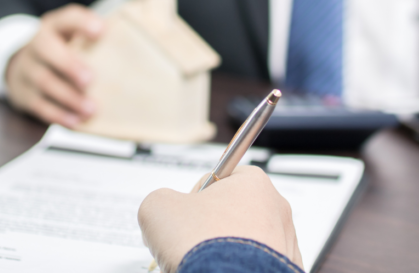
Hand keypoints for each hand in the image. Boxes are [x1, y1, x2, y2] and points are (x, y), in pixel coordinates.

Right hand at [5, 4, 103, 127]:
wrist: (20, 68)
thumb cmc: (59, 51)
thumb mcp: (70, 35)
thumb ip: (91, 35)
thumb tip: (122, 40)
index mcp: (53, 27)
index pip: (67, 18)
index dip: (82, 23)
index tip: (101, 30)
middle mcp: (36, 45)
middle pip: (47, 50)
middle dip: (69, 65)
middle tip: (90, 80)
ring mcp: (26, 70)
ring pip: (44, 82)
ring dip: (69, 97)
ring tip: (91, 109)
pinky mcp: (23, 95)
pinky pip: (39, 106)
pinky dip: (58, 115)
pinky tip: (76, 121)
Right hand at [138, 166, 302, 272]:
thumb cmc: (202, 245)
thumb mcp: (158, 207)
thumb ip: (160, 198)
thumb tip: (162, 209)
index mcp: (252, 182)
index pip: (217, 180)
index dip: (194, 198)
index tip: (186, 215)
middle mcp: (276, 210)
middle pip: (231, 212)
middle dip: (208, 227)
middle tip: (190, 242)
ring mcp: (285, 243)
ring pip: (243, 241)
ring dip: (222, 250)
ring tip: (204, 262)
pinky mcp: (285, 270)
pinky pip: (254, 265)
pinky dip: (237, 269)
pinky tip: (219, 272)